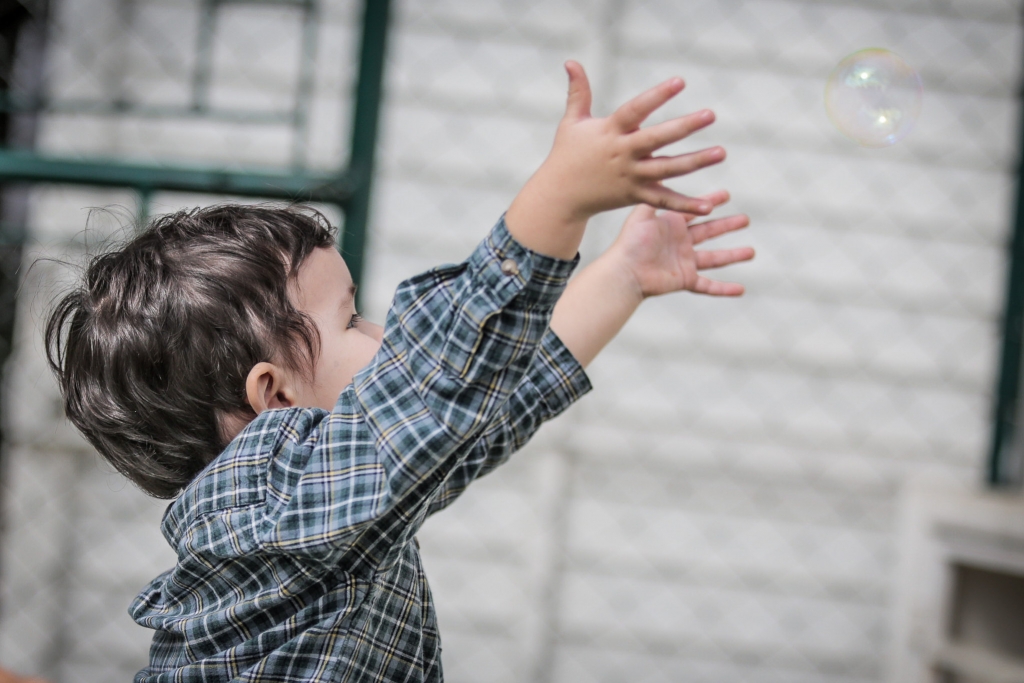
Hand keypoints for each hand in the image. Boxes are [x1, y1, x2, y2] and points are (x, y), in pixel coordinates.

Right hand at [505, 61, 725, 258]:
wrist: (560, 196)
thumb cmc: (566, 154)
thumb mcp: (572, 122)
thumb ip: (579, 92)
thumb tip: (571, 61)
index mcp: (610, 131)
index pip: (636, 110)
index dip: (657, 96)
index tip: (681, 82)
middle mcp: (623, 154)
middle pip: (657, 139)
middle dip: (684, 127)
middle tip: (711, 114)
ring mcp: (631, 176)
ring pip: (667, 169)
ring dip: (695, 162)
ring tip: (721, 152)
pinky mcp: (635, 196)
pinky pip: (663, 201)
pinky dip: (685, 205)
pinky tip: (708, 206)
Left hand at [610, 191, 753, 298]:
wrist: (624, 271)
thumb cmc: (630, 242)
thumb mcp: (642, 214)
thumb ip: (656, 196)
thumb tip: (661, 170)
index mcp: (672, 225)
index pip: (696, 210)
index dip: (711, 202)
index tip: (727, 194)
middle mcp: (680, 243)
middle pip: (710, 232)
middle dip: (728, 226)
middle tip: (746, 219)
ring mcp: (684, 262)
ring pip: (715, 258)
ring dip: (733, 255)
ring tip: (751, 252)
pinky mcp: (684, 280)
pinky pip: (708, 286)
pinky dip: (724, 289)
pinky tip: (740, 290)